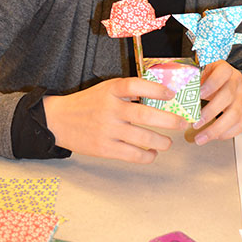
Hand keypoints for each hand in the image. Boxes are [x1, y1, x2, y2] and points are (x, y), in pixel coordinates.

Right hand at [43, 77, 188, 163]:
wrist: (59, 121)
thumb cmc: (89, 103)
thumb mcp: (106, 89)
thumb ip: (128, 92)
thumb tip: (160, 96)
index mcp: (111, 90)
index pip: (135, 85)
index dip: (156, 89)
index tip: (171, 94)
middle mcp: (110, 108)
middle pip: (144, 114)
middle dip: (168, 120)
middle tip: (182, 123)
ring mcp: (107, 130)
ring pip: (142, 138)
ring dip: (161, 142)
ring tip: (168, 143)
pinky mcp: (104, 148)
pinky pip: (131, 155)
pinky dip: (146, 156)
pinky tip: (152, 153)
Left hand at [192, 60, 241, 145]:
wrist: (234, 79)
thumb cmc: (214, 76)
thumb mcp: (204, 70)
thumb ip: (193, 77)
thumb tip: (176, 88)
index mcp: (225, 69)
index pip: (221, 74)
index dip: (210, 85)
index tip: (198, 95)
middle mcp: (238, 81)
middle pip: (227, 97)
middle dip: (210, 113)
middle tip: (195, 123)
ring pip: (235, 115)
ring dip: (216, 129)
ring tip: (201, 137)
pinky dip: (228, 133)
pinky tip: (215, 136)